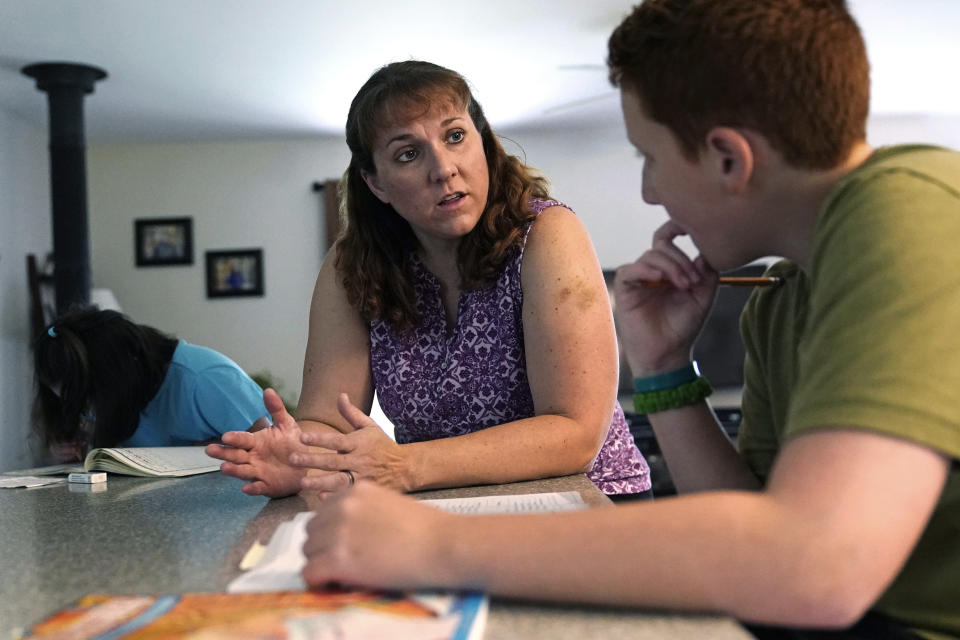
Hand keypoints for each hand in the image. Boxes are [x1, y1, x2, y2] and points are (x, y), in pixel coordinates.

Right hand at [205, 388, 306, 497]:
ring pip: (242, 471)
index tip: (225, 436)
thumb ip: (276, 409)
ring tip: (224, 467)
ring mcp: (258, 472)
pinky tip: (246, 488)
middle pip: (235, 455)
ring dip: (233, 470)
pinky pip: (258, 488)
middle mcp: (253, 457)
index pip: (242, 439)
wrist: (306, 463)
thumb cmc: (292, 443)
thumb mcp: (286, 424)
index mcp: (256, 442)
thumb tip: (268, 390)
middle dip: (223, 453)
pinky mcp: (267, 486)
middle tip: (210, 450)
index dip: (234, 438)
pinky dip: (252, 488)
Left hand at [294, 393, 412, 492]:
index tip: (302, 437)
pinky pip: (347, 495)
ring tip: (302, 483)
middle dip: (312, 460)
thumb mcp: (370, 427)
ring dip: (320, 482)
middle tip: (292, 459)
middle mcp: (359, 460)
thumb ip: (352, 414)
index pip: (336, 440)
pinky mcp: (364, 491)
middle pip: (333, 461)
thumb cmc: (382, 446)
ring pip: (339, 481)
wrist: (405, 467)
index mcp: (358, 443)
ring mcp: (362, 477)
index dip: (319, 439)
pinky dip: (334, 497)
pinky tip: (320, 498)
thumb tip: (340, 396)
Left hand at [302, 481, 449, 589]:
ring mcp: (338, 532)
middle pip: (311, 531)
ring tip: (343, 573)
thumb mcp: (389, 505)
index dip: (331, 531)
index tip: (344, 545)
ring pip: (307, 552)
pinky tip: (334, 583)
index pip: (323, 512)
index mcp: (355, 490)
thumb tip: (348, 532)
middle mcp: (342, 506)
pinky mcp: (338, 559)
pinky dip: (318, 581)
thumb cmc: (426, 528)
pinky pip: (310, 573)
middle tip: (344, 561)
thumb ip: (364, 512)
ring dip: (321, 563)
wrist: (442, 545)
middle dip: (323, 547)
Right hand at [614, 220, 717, 374]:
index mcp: (668, 269)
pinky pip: (630, 270)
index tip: (689, 229)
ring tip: (683, 286)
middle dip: (680, 260)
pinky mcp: (625, 290)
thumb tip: (705, 252)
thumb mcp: (703, 297)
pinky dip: (645, 271)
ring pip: (650, 256)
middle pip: (661, 246)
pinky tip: (659, 280)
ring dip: (670, 267)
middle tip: (692, 280)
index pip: (667, 239)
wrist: (668, 354)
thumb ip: (707, 273)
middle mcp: (651, 271)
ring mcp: (637, 279)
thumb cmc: (683, 327)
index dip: (674, 229)